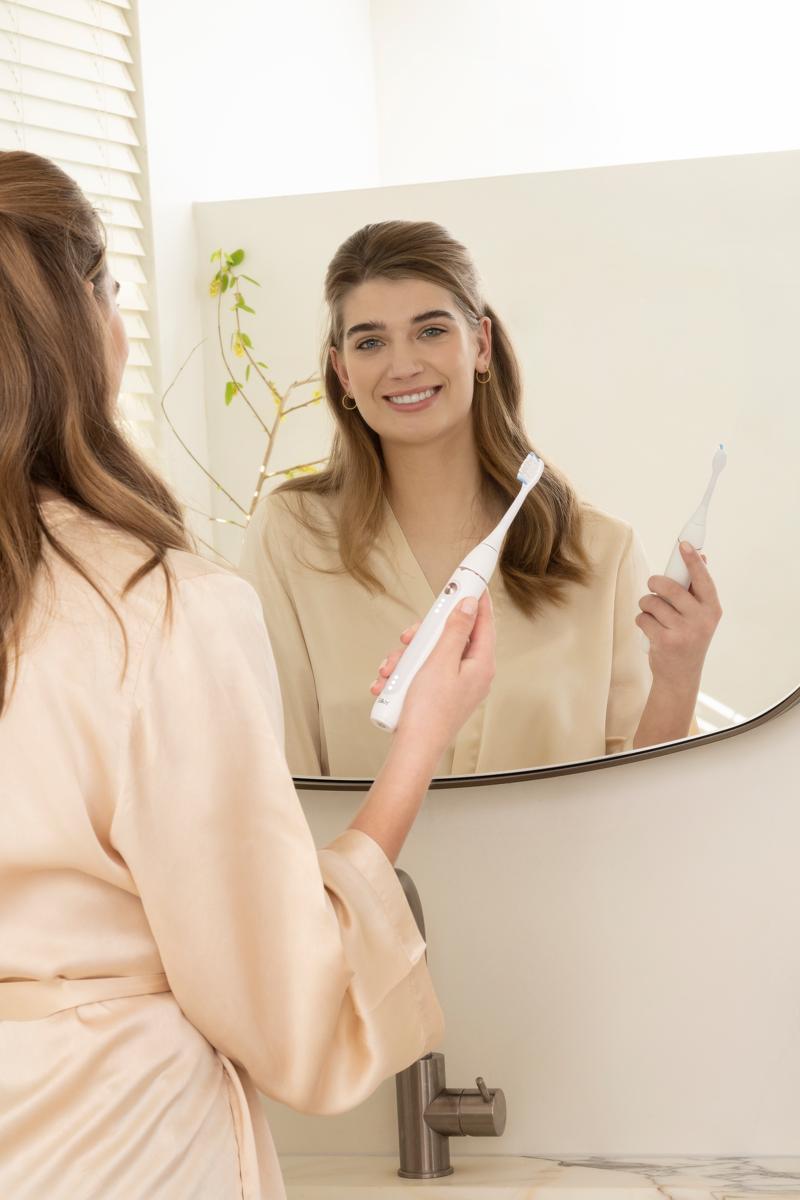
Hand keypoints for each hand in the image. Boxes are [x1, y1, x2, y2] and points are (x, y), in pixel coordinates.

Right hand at [370, 592, 495, 754]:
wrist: (414, 749)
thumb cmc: (429, 712)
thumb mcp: (441, 661)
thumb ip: (455, 630)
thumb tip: (469, 604)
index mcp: (481, 665)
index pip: (484, 622)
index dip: (476, 599)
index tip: (469, 580)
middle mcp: (472, 674)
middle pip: (450, 637)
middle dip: (423, 637)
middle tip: (408, 638)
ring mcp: (456, 685)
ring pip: (431, 654)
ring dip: (407, 658)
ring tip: (390, 670)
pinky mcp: (439, 694)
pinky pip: (422, 672)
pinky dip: (405, 674)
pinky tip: (388, 683)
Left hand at [636, 542, 721, 689]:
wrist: (680, 676)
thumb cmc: (688, 638)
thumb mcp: (700, 616)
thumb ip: (698, 589)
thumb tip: (701, 557)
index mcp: (712, 609)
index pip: (703, 579)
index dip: (692, 561)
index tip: (683, 544)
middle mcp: (701, 620)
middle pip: (669, 586)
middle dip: (655, 583)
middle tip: (653, 586)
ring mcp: (683, 631)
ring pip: (651, 601)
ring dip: (646, 605)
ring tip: (653, 614)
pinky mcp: (664, 641)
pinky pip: (642, 617)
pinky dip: (641, 620)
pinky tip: (650, 630)